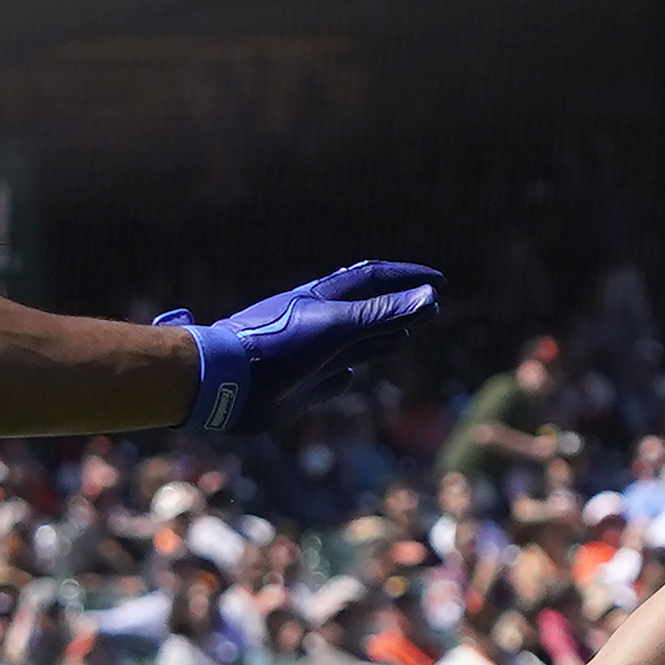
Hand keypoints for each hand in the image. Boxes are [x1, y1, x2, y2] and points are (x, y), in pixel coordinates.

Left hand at [159, 260, 440, 435]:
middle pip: (366, 309)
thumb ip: (381, 314)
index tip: (439, 281)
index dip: (407, 277)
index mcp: (324, 299)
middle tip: (431, 305)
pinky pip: (328, 379)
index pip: (374, 278)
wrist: (226, 385)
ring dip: (379, 338)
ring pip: (352, 343)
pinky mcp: (298, 387)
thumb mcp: (336, 326)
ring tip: (404, 336)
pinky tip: (350, 376)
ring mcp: (308, 355)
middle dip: (399, 306)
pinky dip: (344, 376)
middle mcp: (317, 323)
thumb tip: (430, 296)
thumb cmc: (278, 347)